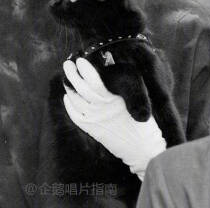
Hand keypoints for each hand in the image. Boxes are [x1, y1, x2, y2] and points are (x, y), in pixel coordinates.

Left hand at [63, 58, 159, 173]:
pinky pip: (76, 116)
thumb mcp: (136, 97)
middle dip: (72, 74)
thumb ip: (121, 82)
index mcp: (114, 100)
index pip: (95, 82)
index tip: (80, 60)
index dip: (86, 70)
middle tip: (67, 63)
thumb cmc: (143, 120)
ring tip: (66, 78)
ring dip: (69, 88)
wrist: (142, 148)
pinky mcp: (93, 130)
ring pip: (76, 101)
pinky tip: (68, 98)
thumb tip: (109, 61)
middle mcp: (102, 110)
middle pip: (82, 89)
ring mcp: (96, 121)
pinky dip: (69, 106)